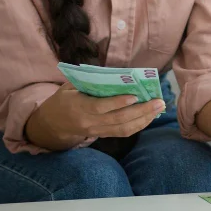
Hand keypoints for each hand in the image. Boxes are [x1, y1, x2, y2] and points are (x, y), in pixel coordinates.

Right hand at [25, 82, 165, 148]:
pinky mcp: (103, 135)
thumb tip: (118, 75)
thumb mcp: (70, 86)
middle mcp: (89, 122)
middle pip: (118, 119)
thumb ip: (90, 81)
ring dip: (144, 119)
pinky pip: (123, 132)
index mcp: (78, 107)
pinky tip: (149, 115)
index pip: (100, 107)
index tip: (135, 95)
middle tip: (158, 101)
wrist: (52, 124)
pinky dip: (139, 124)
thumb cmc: (64, 99)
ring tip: (158, 107)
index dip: (118, 103)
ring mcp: (96, 131)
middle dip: (141, 111)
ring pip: (123, 128)